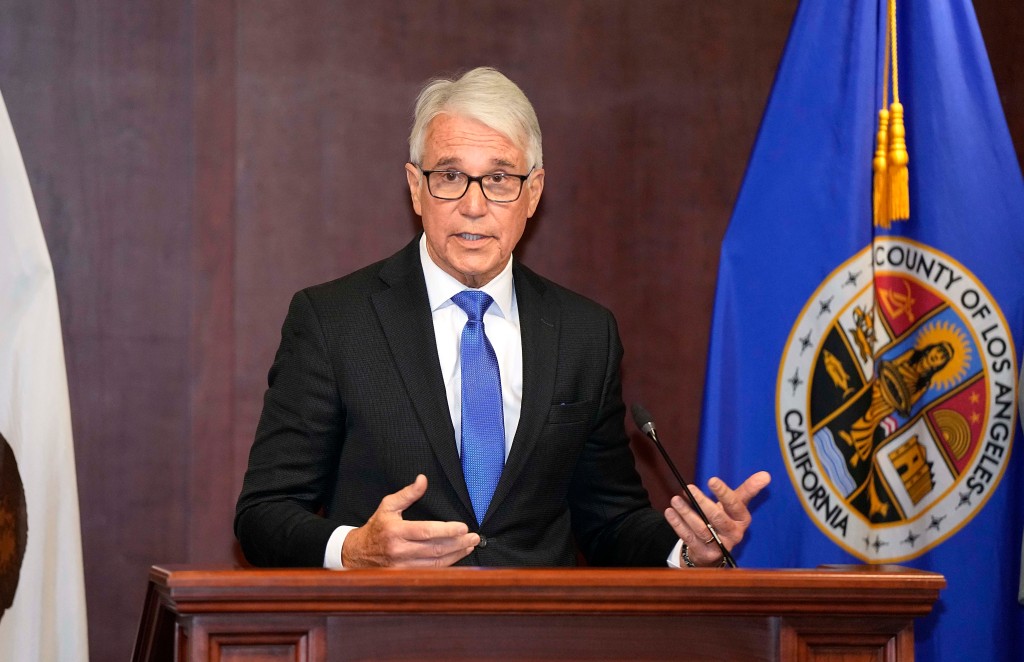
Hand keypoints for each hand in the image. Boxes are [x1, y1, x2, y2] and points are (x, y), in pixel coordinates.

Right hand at [341, 474, 479, 567]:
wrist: (357, 554)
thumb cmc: (376, 528)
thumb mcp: (388, 506)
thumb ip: (408, 494)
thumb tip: (423, 479)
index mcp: (396, 531)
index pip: (427, 531)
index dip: (447, 530)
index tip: (463, 527)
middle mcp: (399, 551)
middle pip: (435, 549)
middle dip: (458, 543)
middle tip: (474, 537)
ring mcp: (402, 566)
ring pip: (435, 563)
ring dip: (456, 555)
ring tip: (469, 546)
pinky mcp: (405, 576)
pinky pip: (430, 572)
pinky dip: (446, 566)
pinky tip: (457, 557)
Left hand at [663, 471, 770, 566]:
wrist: (716, 549)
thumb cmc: (726, 519)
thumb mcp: (736, 505)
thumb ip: (748, 490)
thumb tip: (765, 475)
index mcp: (742, 519)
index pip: (735, 505)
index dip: (723, 493)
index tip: (711, 480)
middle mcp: (734, 534)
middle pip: (718, 518)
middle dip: (702, 502)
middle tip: (689, 488)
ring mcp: (719, 546)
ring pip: (702, 529)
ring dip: (687, 513)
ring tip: (675, 499)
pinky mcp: (705, 554)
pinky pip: (689, 538)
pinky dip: (678, 525)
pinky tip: (670, 513)